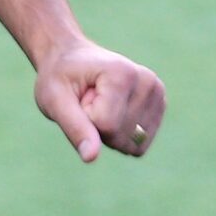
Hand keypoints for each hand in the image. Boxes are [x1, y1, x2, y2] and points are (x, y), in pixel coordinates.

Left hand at [34, 40, 165, 161]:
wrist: (71, 57)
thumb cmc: (59, 77)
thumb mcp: (55, 100)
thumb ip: (75, 128)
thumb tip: (91, 158)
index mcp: (123, 74)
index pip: (106, 125)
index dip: (85, 119)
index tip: (79, 96)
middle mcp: (148, 82)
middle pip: (121, 136)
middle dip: (97, 127)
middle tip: (88, 99)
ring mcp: (157, 94)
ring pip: (133, 144)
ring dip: (110, 133)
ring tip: (100, 103)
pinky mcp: (160, 105)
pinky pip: (140, 144)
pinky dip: (122, 136)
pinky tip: (113, 110)